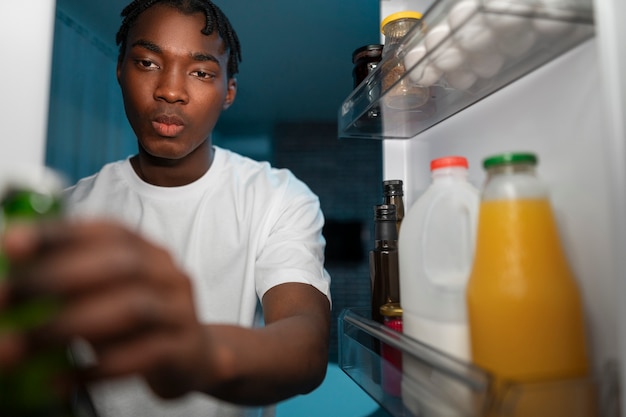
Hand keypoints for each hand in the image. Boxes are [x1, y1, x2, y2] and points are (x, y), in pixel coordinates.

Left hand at [0, 219, 207, 397]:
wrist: (195, 356)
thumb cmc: (140, 323)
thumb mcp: (107, 295)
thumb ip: (72, 283)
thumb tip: (9, 280)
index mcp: (146, 251)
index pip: (106, 231)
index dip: (59, 234)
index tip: (11, 244)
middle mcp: (167, 273)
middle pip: (119, 264)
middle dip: (54, 278)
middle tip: (2, 299)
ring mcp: (180, 310)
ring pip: (131, 308)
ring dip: (67, 326)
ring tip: (17, 347)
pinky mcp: (185, 348)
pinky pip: (142, 356)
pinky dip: (96, 369)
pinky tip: (59, 381)